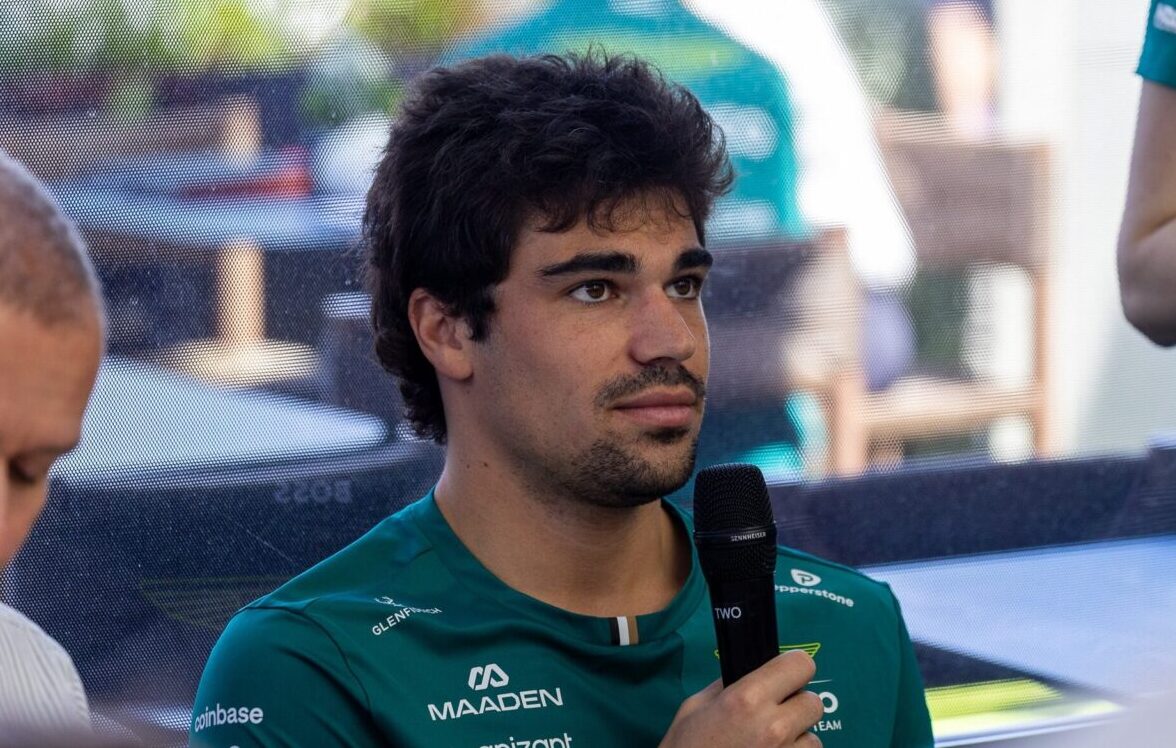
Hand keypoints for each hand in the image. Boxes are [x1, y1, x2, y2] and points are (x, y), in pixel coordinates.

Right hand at [659, 650, 824, 747]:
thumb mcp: (696, 707)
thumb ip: (728, 686)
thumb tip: (751, 674)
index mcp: (747, 698)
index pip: (800, 665)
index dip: (793, 668)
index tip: (784, 676)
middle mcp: (773, 726)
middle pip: (814, 702)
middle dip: (797, 705)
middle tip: (775, 714)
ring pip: (813, 738)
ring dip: (797, 739)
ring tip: (769, 745)